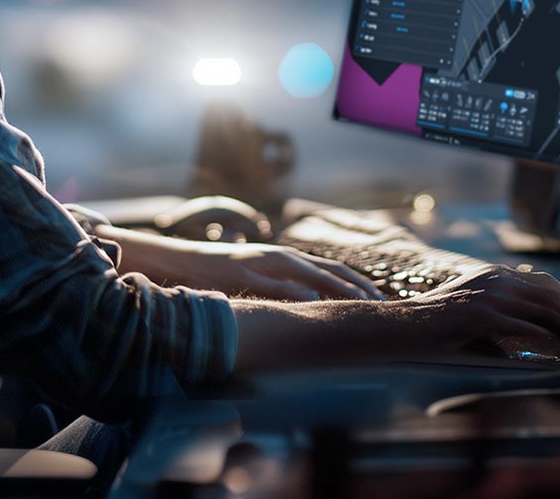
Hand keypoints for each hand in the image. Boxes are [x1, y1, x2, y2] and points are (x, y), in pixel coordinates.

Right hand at [102, 229, 381, 300]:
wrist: (176, 259)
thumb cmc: (217, 272)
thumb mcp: (254, 277)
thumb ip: (280, 286)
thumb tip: (308, 304)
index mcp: (282, 257)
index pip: (329, 268)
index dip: (356, 281)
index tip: (379, 297)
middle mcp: (277, 256)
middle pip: (328, 269)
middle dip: (357, 285)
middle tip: (383, 303)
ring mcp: (260, 264)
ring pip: (308, 275)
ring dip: (337, 289)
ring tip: (362, 303)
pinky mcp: (242, 273)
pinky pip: (274, 285)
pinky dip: (297, 293)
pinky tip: (315, 303)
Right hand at [393, 264, 559, 356]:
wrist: (406, 323)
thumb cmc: (440, 320)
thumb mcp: (475, 303)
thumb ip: (502, 305)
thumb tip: (536, 323)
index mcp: (495, 274)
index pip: (542, 282)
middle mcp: (495, 279)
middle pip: (547, 295)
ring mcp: (488, 296)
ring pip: (539, 309)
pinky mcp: (480, 315)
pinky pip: (519, 326)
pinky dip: (541, 335)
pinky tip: (554, 345)